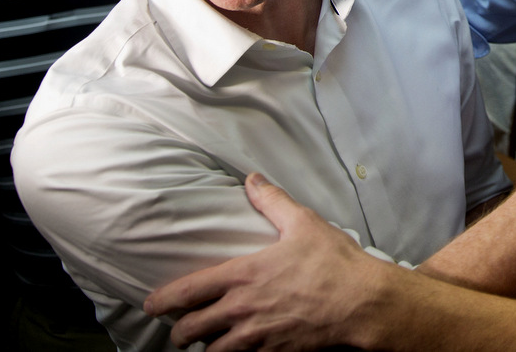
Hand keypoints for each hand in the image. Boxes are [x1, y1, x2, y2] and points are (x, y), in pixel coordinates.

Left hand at [146, 173, 394, 350]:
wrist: (363, 305)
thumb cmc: (335, 265)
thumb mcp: (303, 223)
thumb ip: (272, 201)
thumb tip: (253, 179)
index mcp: (243, 276)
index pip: (189, 291)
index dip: (164, 301)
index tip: (152, 305)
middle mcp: (243, 310)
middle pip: (192, 330)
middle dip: (180, 333)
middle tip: (179, 332)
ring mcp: (257, 337)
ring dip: (206, 349)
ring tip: (206, 345)